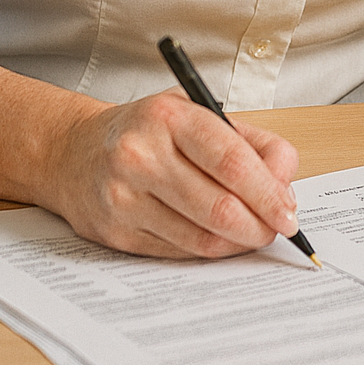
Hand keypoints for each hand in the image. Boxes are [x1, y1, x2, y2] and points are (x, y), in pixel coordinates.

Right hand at [45, 88, 299, 259]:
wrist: (73, 151)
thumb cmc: (149, 130)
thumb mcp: (197, 113)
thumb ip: (248, 141)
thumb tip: (285, 184)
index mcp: (168, 116)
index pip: (232, 161)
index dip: (269, 192)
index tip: (289, 210)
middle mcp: (141, 154)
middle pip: (220, 206)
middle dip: (260, 224)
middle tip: (279, 228)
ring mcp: (124, 197)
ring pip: (201, 237)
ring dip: (238, 242)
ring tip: (253, 233)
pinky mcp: (116, 233)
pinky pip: (179, 252)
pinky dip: (209, 249)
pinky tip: (220, 238)